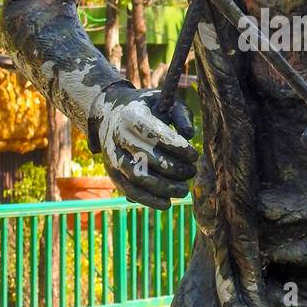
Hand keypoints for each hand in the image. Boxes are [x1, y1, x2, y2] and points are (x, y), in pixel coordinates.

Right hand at [91, 85, 197, 208]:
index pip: (155, 134)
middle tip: (192, 172)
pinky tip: (167, 204)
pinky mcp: (112, 172)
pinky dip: (148, 200)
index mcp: (132, 115)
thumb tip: (190, 135)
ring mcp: (112, 155)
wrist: (113, 114)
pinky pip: (129, 190)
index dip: (177, 148)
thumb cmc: (149, 109)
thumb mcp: (166, 102)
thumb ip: (181, 115)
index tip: (195, 155)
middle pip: (147, 158)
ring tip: (184, 190)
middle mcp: (118, 135)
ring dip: (163, 188)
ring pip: (137, 177)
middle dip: (174, 169)